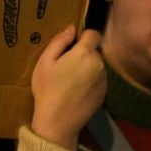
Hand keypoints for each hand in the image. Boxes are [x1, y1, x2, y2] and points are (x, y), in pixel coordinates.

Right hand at [30, 25, 106, 149]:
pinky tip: (77, 92)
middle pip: (94, 51)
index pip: (93, 34)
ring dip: (87, 68)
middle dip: (83, 54)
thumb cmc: (48, 90)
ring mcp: (104, 80)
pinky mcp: (105, 93)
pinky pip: (98, 79)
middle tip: (65, 66)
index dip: (83, 36)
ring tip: (71, 81)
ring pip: (97, 66)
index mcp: (84, 53)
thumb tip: (71, 29)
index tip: (71, 46)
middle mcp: (99, 64)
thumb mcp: (45, 62)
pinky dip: (90, 81)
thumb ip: (59, 42)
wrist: (58, 122)